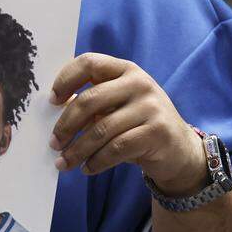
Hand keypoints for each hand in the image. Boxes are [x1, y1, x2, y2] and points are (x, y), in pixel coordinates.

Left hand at [49, 53, 206, 195]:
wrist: (179, 149)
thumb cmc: (138, 123)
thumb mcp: (117, 104)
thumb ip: (92, 101)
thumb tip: (54, 112)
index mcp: (125, 69)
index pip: (89, 63)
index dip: (66, 79)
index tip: (52, 101)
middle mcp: (139, 83)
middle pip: (90, 100)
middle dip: (66, 125)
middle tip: (54, 144)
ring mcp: (150, 107)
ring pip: (101, 130)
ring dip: (77, 150)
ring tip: (64, 163)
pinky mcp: (157, 133)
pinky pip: (116, 148)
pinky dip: (96, 161)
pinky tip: (87, 168)